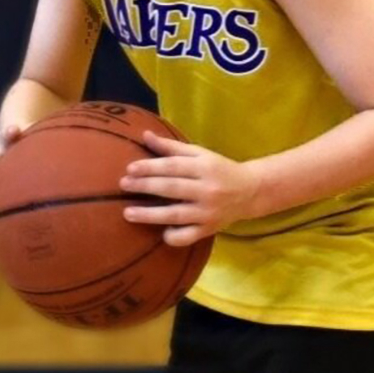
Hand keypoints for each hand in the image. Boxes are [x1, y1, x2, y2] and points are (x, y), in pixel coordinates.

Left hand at [120, 131, 262, 246]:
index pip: (173, 166)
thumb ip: (171, 147)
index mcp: (204, 167)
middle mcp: (207, 190)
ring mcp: (208, 212)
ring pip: (176, 215)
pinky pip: (188, 237)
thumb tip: (144, 135)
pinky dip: (174, 236)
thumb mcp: (199, 154)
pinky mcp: (209, 229)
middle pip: (172, 188)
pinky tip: (160, 233)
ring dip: (150, 215)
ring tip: (127, 213)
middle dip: (145, 186)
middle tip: (123, 185)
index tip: (130, 168)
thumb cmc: (219, 169)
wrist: (250, 191)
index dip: (150, 167)